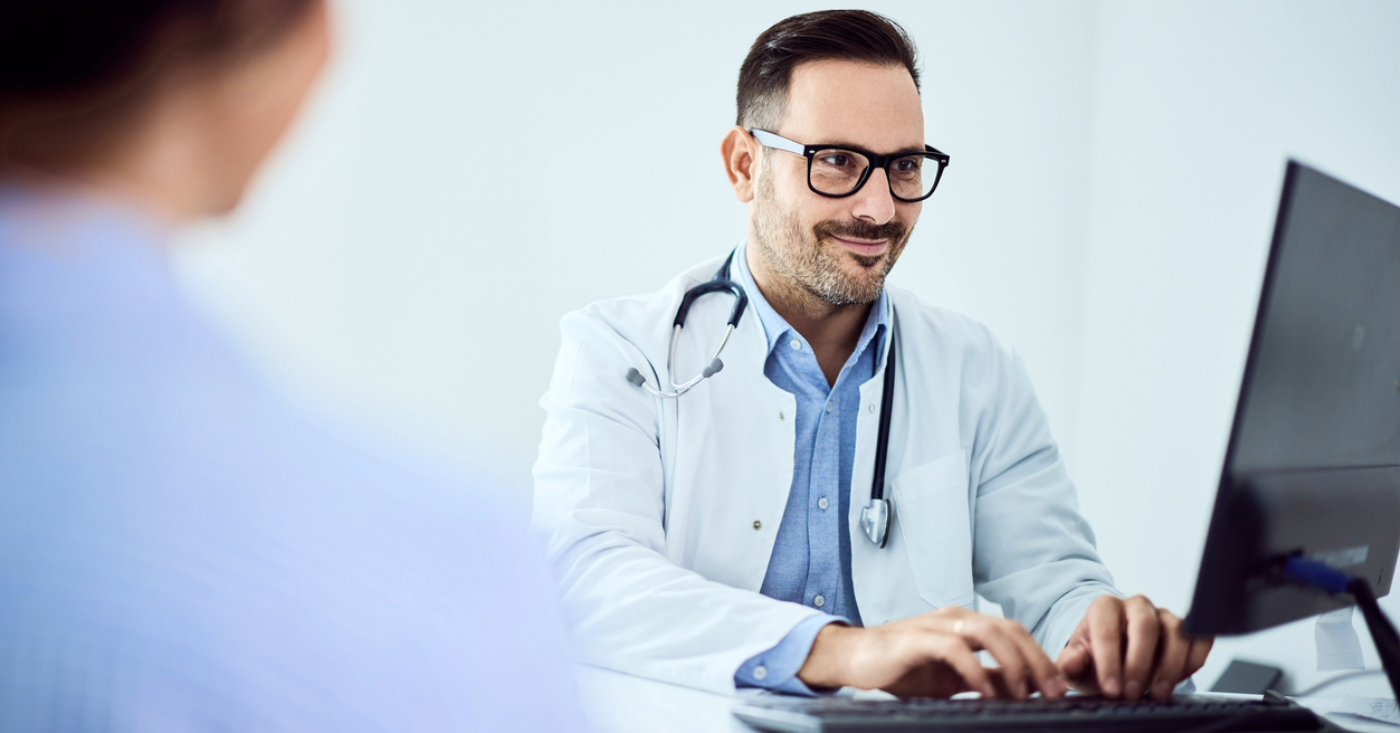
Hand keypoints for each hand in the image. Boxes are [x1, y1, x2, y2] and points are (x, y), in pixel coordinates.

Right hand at [797, 607, 1069, 698]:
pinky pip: (954, 648)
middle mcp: (956, 617)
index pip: (1015, 633)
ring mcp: (937, 625)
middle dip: (1037, 660)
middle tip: (1054, 691)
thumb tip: (1021, 689)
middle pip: (1008, 628)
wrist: (855, 659)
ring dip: (1012, 662)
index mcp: (967, 624)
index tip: (1059, 687)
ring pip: (987, 632)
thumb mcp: (952, 678)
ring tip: (1025, 692)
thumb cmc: (903, 667)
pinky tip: (985, 691)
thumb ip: (984, 678)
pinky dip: (975, 669)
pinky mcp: (917, 639)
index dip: (1041, 657)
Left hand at [1057, 594, 1213, 700]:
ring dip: (1170, 666)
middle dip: (1139, 663)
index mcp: (1105, 608)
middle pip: (1144, 626)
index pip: (1107, 630)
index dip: (1109, 662)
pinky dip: (1193, 660)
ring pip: (1176, 631)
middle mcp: (1136, 605)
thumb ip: (1070, 662)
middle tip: (1132, 693)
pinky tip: (1180, 680)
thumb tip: (1072, 660)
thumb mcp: (1077, 664)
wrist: (1116, 660)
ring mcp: (1164, 615)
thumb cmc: (1095, 660)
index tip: (1111, 689)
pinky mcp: (1186, 629)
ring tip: (1158, 693)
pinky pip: (1198, 638)